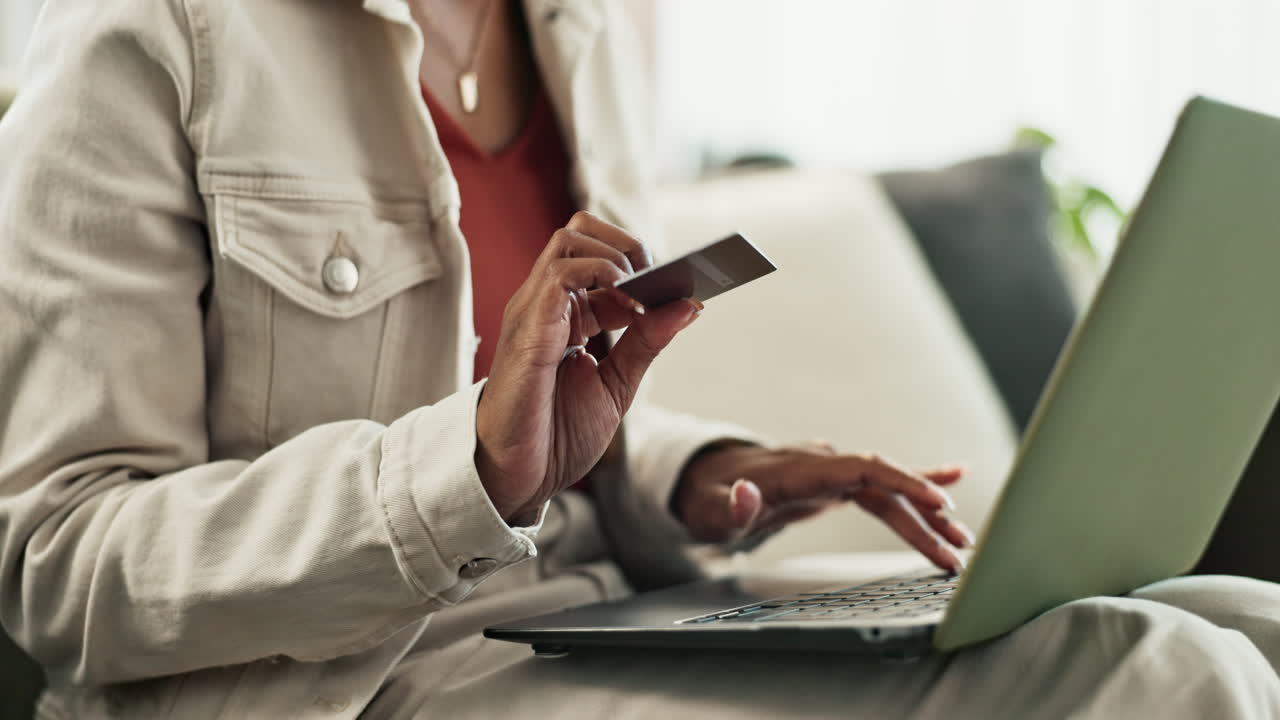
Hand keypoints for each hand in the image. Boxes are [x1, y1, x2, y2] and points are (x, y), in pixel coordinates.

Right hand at [476, 212, 702, 521]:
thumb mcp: (616, 385)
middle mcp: (546, 304)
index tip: (677, 289)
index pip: (600, 257)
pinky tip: (629, 306)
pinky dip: (603, 277)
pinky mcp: (528, 327)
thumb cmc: (556, 434)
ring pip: (572, 240)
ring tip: (643, 294)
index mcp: (566, 314)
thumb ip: (648, 343)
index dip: (643, 265)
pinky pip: (562, 274)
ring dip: (618, 258)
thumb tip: (690, 305)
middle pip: (581, 232)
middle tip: (656, 281)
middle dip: (628, 244)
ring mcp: (534, 310)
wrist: (519, 476)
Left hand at [673, 442, 973, 571]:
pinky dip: (914, 482)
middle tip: (960, 547)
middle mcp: (821, 463)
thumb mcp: (707, 511)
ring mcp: (831, 471)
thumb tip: (745, 494)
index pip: (860, 468)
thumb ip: (729, 507)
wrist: (706, 478)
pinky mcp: (835, 482)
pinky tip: (953, 477)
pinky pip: (880, 483)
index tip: (936, 501)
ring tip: (962, 542)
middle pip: (883, 482)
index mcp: (798, 470)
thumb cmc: (707, 498)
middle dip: (924, 513)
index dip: (900, 481)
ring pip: (887, 489)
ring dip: (924, 514)